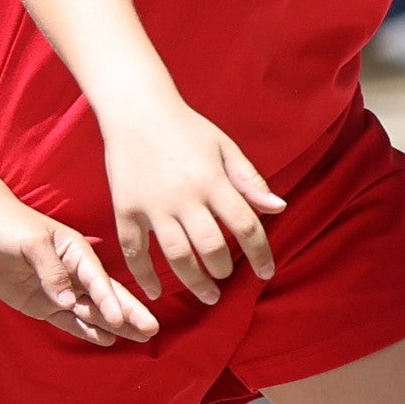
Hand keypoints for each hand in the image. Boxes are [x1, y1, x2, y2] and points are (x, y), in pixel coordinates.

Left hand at [0, 199, 161, 347]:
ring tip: (140, 338)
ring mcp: (59, 291)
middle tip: (152, 330)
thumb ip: (50, 271)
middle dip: (128, 313)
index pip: (97, 278)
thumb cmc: (9, 226)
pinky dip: (87, 330)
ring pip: (92, 311)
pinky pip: (69, 321)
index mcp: (75, 250)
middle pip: (105, 296)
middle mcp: (73, 272)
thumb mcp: (32, 242)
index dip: (109, 299)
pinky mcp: (43, 305)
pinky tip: (107, 340)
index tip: (121, 318)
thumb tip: (67, 302)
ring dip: (115, 325)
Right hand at [98, 95, 283, 307]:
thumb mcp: (224, 147)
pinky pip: (134, 251)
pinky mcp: (125, 209)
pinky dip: (144, 276)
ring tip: (207, 294)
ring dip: (195, 281)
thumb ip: (250, 180)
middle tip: (226, 277)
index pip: (245, 225)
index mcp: (212, 180)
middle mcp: (184, 196)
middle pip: (211, 247)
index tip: (266, 272)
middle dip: (223, 270)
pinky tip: (156, 292)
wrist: (136, 109)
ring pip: (177, 256)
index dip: (260, 254)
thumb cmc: (185, 128)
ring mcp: (152, 205)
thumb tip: (278, 208)